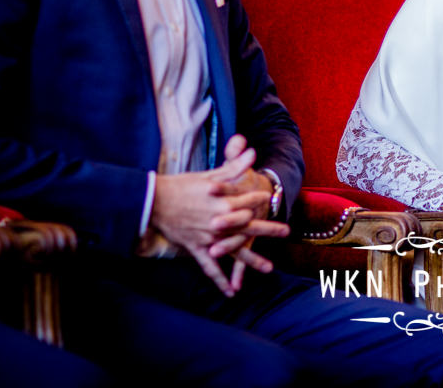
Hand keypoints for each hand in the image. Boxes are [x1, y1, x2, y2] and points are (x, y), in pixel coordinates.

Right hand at [150, 140, 287, 296]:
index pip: (250, 202)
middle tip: (287, 232)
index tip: (268, 199)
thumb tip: (252, 150)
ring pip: (235, 252)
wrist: (156, 201)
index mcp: (225, 202)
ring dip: (252, 260)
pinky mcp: (198, 249)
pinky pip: (211, 268)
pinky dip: (221, 280)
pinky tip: (231, 292)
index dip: (259, 200)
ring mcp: (210, 238)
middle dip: (269, 229)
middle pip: (250, 228)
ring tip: (269, 268)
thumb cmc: (182, 185)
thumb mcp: (210, 175)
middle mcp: (221, 222)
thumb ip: (234, 165)